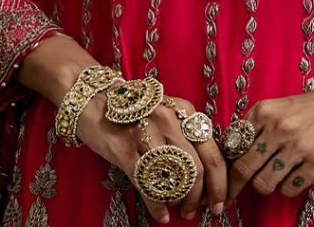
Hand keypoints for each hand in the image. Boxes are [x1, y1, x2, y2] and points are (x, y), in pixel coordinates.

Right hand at [76, 91, 227, 222]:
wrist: (92, 98)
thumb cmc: (133, 110)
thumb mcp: (165, 112)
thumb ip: (184, 134)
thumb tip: (203, 173)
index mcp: (183, 110)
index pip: (212, 150)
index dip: (220, 181)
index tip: (220, 199)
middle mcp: (169, 119)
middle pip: (198, 166)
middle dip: (205, 195)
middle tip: (201, 211)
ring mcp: (147, 133)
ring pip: (176, 176)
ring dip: (182, 200)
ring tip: (181, 210)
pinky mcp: (125, 150)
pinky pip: (148, 184)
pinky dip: (157, 205)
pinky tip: (160, 215)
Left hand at [225, 83, 313, 204]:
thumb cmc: (310, 108)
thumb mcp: (279, 107)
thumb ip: (256, 126)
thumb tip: (231, 154)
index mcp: (265, 111)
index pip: (235, 147)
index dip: (226, 167)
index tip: (223, 180)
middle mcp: (279, 128)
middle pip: (245, 169)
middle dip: (239, 184)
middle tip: (236, 192)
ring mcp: (298, 147)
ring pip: (264, 183)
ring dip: (267, 184)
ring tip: (275, 175)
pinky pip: (288, 189)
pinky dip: (288, 187)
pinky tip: (295, 174)